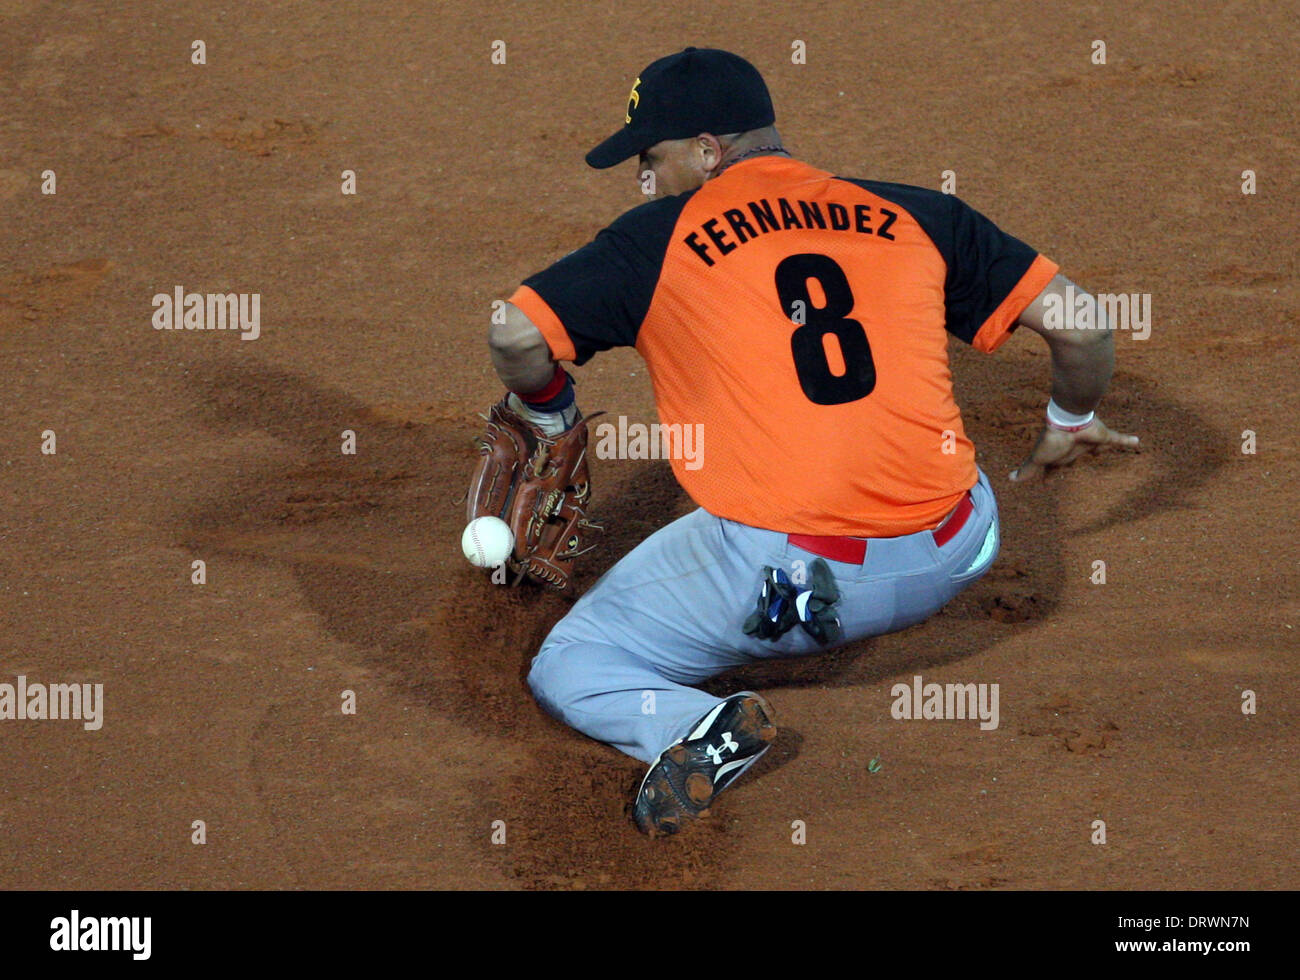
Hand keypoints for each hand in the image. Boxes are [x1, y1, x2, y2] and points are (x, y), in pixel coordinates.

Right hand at [1009, 417, 1139, 482]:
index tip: (1046, 482)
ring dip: (1102, 450)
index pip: (1054, 468)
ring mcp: (1089, 443)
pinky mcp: (1104, 438)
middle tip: (1073, 466)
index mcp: (1060, 456)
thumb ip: (1026, 470)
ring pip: (1096, 449)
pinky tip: (1138, 441)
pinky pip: (1118, 440)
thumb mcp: (1037, 460)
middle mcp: (1075, 450)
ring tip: (1105, 452)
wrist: (1066, 423)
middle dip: (1073, 461)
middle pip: (1074, 458)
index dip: (1051, 475)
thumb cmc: (1051, 442)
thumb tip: (1010, 479)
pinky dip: (1128, 441)